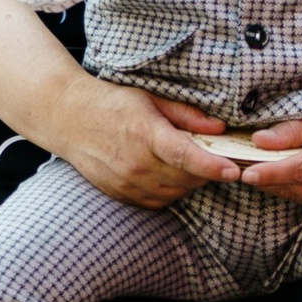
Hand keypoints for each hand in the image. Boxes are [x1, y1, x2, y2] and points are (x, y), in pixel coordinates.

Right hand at [64, 78, 246, 208]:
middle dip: (206, 170)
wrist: (68, 118)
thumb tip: (220, 128)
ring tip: (185, 161)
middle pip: (186, 178)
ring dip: (188, 182)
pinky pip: (158, 201)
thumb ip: (187, 116)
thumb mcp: (151, 100)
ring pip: (175, 193)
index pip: (185, 156)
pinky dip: (170, 191)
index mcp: (145, 133)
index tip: (233, 171)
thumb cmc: (112, 104)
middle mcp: (135, 163)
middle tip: (212, 155)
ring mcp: (126, 182)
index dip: (212, 166)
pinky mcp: (121, 194)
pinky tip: (166, 173)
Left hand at [238, 117, 301, 203]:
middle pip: (295, 187)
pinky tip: (272, 178)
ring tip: (252, 171)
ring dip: (273, 185)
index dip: (273, 173)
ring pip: (297, 195)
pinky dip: (286, 188)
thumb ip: (289, 131)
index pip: (301, 169)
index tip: (248, 175)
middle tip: (240, 169)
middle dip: (266, 180)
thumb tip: (259, 140)